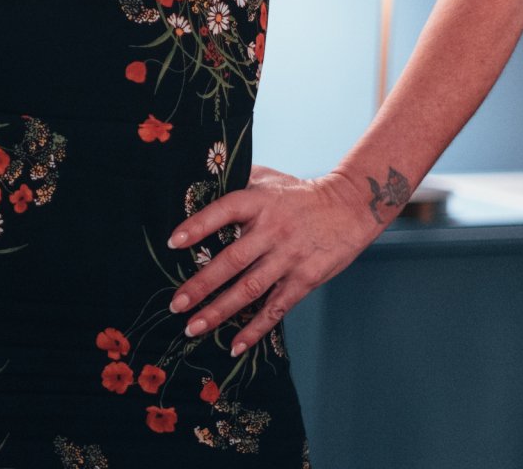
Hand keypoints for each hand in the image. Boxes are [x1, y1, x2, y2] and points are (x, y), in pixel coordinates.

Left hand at [163, 165, 380, 357]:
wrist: (349, 206)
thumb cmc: (298, 194)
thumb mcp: (268, 178)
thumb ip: (236, 180)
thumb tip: (198, 181)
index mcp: (259, 202)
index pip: (224, 211)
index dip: (198, 226)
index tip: (172, 243)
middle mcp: (273, 231)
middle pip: (232, 260)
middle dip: (201, 285)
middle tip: (176, 304)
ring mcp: (289, 258)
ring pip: (250, 289)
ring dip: (220, 311)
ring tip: (194, 327)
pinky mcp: (306, 279)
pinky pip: (276, 307)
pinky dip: (256, 329)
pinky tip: (236, 345)